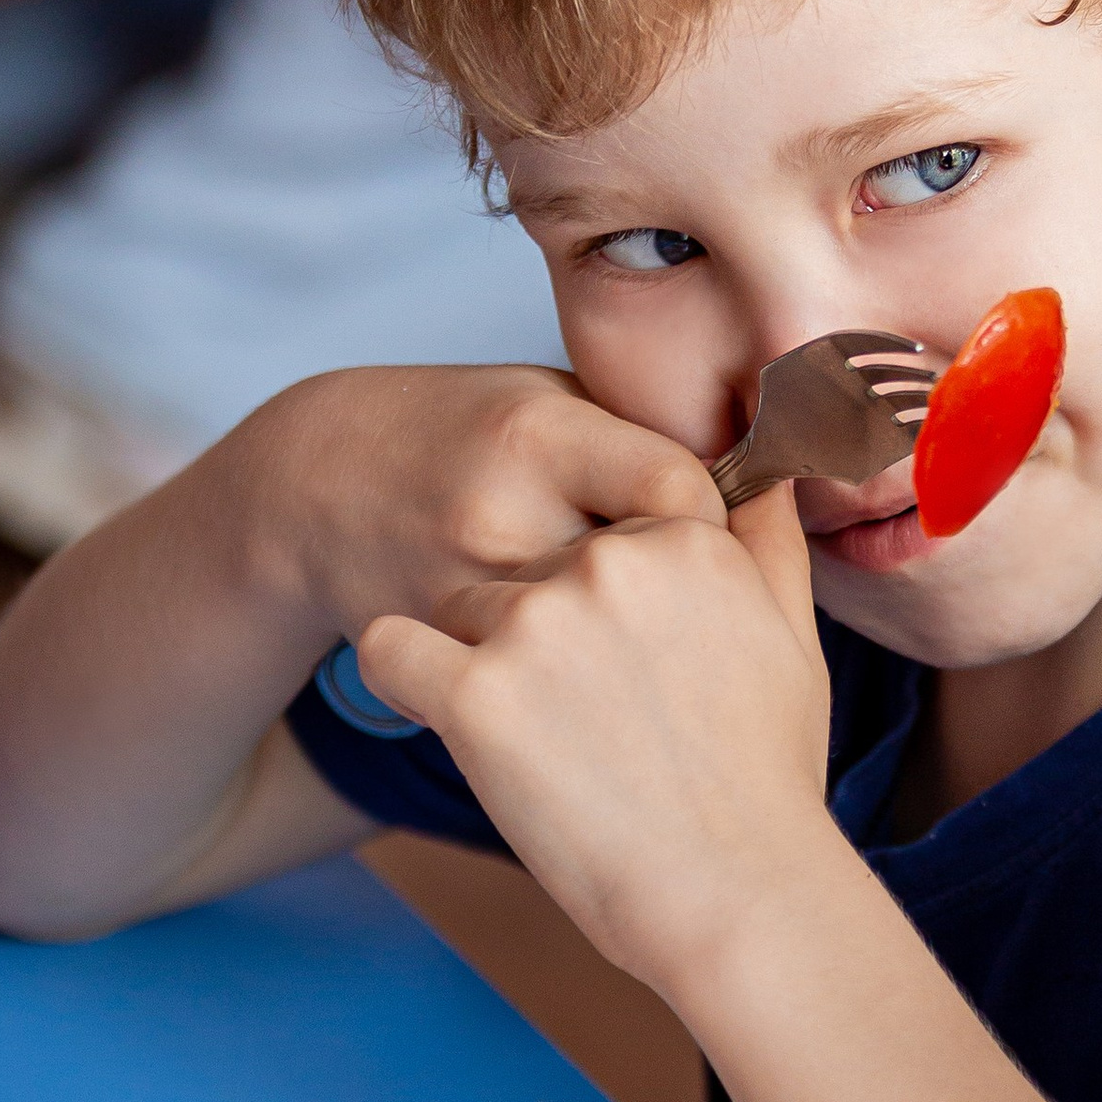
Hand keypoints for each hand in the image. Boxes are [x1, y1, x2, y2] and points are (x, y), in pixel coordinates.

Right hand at [251, 365, 722, 655]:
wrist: (326, 481)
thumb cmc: (473, 435)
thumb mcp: (558, 401)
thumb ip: (648, 438)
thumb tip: (775, 473)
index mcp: (539, 435)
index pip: (678, 489)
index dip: (718, 529)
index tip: (715, 548)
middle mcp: (497, 513)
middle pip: (644, 583)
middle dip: (681, 609)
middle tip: (689, 622)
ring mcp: (456, 599)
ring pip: (600, 656)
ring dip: (638, 664)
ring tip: (642, 657)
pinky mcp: (429, 668)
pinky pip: (541, 700)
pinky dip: (580, 700)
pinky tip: (587, 687)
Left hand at [355, 486, 836, 995]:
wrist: (739, 893)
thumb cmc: (767, 782)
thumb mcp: (796, 641)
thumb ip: (770, 545)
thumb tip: (767, 479)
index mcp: (684, 538)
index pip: (601, 533)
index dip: (597, 602)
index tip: (615, 667)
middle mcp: (610, 561)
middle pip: (528, 567)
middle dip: (540, 633)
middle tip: (583, 723)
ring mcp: (540, 623)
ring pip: (462, 606)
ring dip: (483, 663)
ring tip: (538, 746)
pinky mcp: (479, 694)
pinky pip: (388, 648)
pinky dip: (400, 678)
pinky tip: (434, 712)